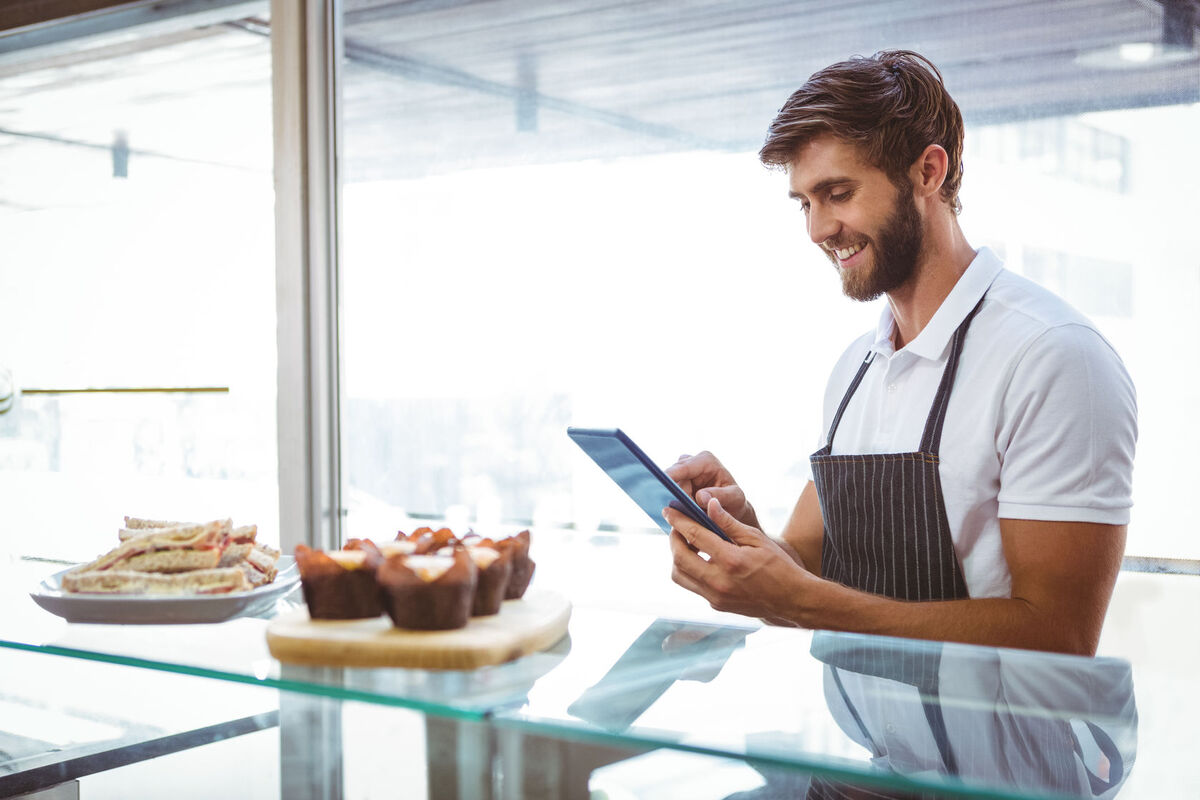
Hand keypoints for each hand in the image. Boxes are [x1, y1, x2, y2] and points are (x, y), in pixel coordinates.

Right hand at [665, 451, 759, 529]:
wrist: (732, 509)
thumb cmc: (735, 501)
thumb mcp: (735, 498)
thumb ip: (720, 496)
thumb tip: (700, 496)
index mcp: (706, 460)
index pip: (685, 467)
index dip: (672, 475)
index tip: (662, 484)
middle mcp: (692, 463)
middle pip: (674, 477)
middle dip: (677, 494)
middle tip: (685, 511)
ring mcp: (683, 474)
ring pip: (670, 487)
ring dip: (676, 501)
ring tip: (688, 514)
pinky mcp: (677, 486)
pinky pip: (669, 494)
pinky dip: (674, 505)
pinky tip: (679, 514)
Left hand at [665, 496, 813, 622]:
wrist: (791, 599)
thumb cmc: (778, 565)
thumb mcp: (756, 538)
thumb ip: (729, 522)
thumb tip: (709, 503)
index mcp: (731, 560)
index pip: (695, 536)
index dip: (679, 521)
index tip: (669, 511)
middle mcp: (719, 581)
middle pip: (679, 557)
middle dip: (673, 538)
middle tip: (677, 526)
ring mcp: (715, 596)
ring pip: (679, 575)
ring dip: (677, 557)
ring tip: (687, 543)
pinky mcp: (716, 605)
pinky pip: (692, 585)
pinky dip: (689, 570)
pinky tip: (699, 558)